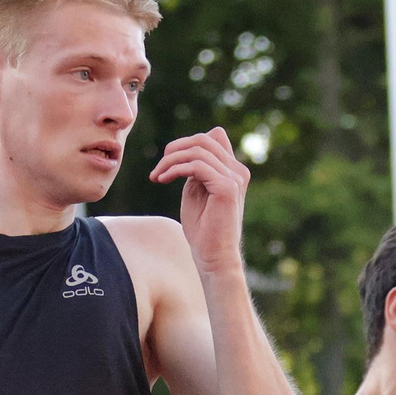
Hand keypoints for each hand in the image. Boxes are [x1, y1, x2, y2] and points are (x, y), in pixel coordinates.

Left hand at [150, 128, 250, 276]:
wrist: (214, 258)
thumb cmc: (203, 230)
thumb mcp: (197, 191)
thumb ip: (196, 170)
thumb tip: (186, 149)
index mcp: (233, 171)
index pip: (214, 137)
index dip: (188, 142)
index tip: (168, 162)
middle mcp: (238, 171)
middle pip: (204, 140)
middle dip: (175, 149)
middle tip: (158, 169)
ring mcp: (234, 179)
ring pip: (198, 150)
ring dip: (171, 160)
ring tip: (157, 175)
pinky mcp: (226, 188)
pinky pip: (196, 165)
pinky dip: (175, 169)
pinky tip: (163, 180)